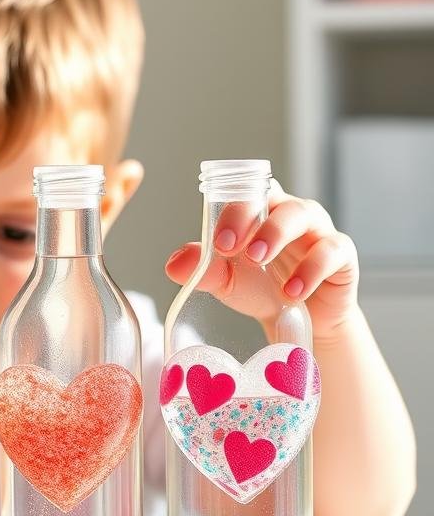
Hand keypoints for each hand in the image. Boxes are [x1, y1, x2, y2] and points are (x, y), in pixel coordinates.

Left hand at [164, 179, 359, 339]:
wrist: (296, 322)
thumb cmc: (260, 289)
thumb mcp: (227, 281)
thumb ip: (203, 270)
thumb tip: (174, 263)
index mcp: (261, 211)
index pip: (248, 192)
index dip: (232, 208)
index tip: (217, 241)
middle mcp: (291, 214)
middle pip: (274, 199)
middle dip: (250, 219)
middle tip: (230, 248)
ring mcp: (319, 230)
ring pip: (303, 215)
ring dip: (276, 235)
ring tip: (257, 261)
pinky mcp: (342, 255)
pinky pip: (331, 251)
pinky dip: (310, 270)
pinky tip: (292, 291)